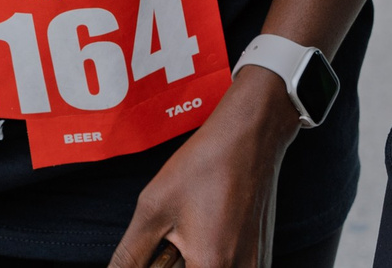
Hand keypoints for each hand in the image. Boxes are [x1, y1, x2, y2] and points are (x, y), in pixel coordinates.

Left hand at [107, 69, 299, 267]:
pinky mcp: (262, 256)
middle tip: (174, 238)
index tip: (160, 248)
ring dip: (193, 260)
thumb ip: (130, 255)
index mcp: (212, 267)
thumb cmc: (204, 166)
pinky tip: (211, 229)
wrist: (251, 137)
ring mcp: (256, 265)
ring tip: (192, 230)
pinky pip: (230, 266)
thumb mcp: (154, 208)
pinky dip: (214, 255)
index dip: (159, 265)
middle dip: (176, 262)